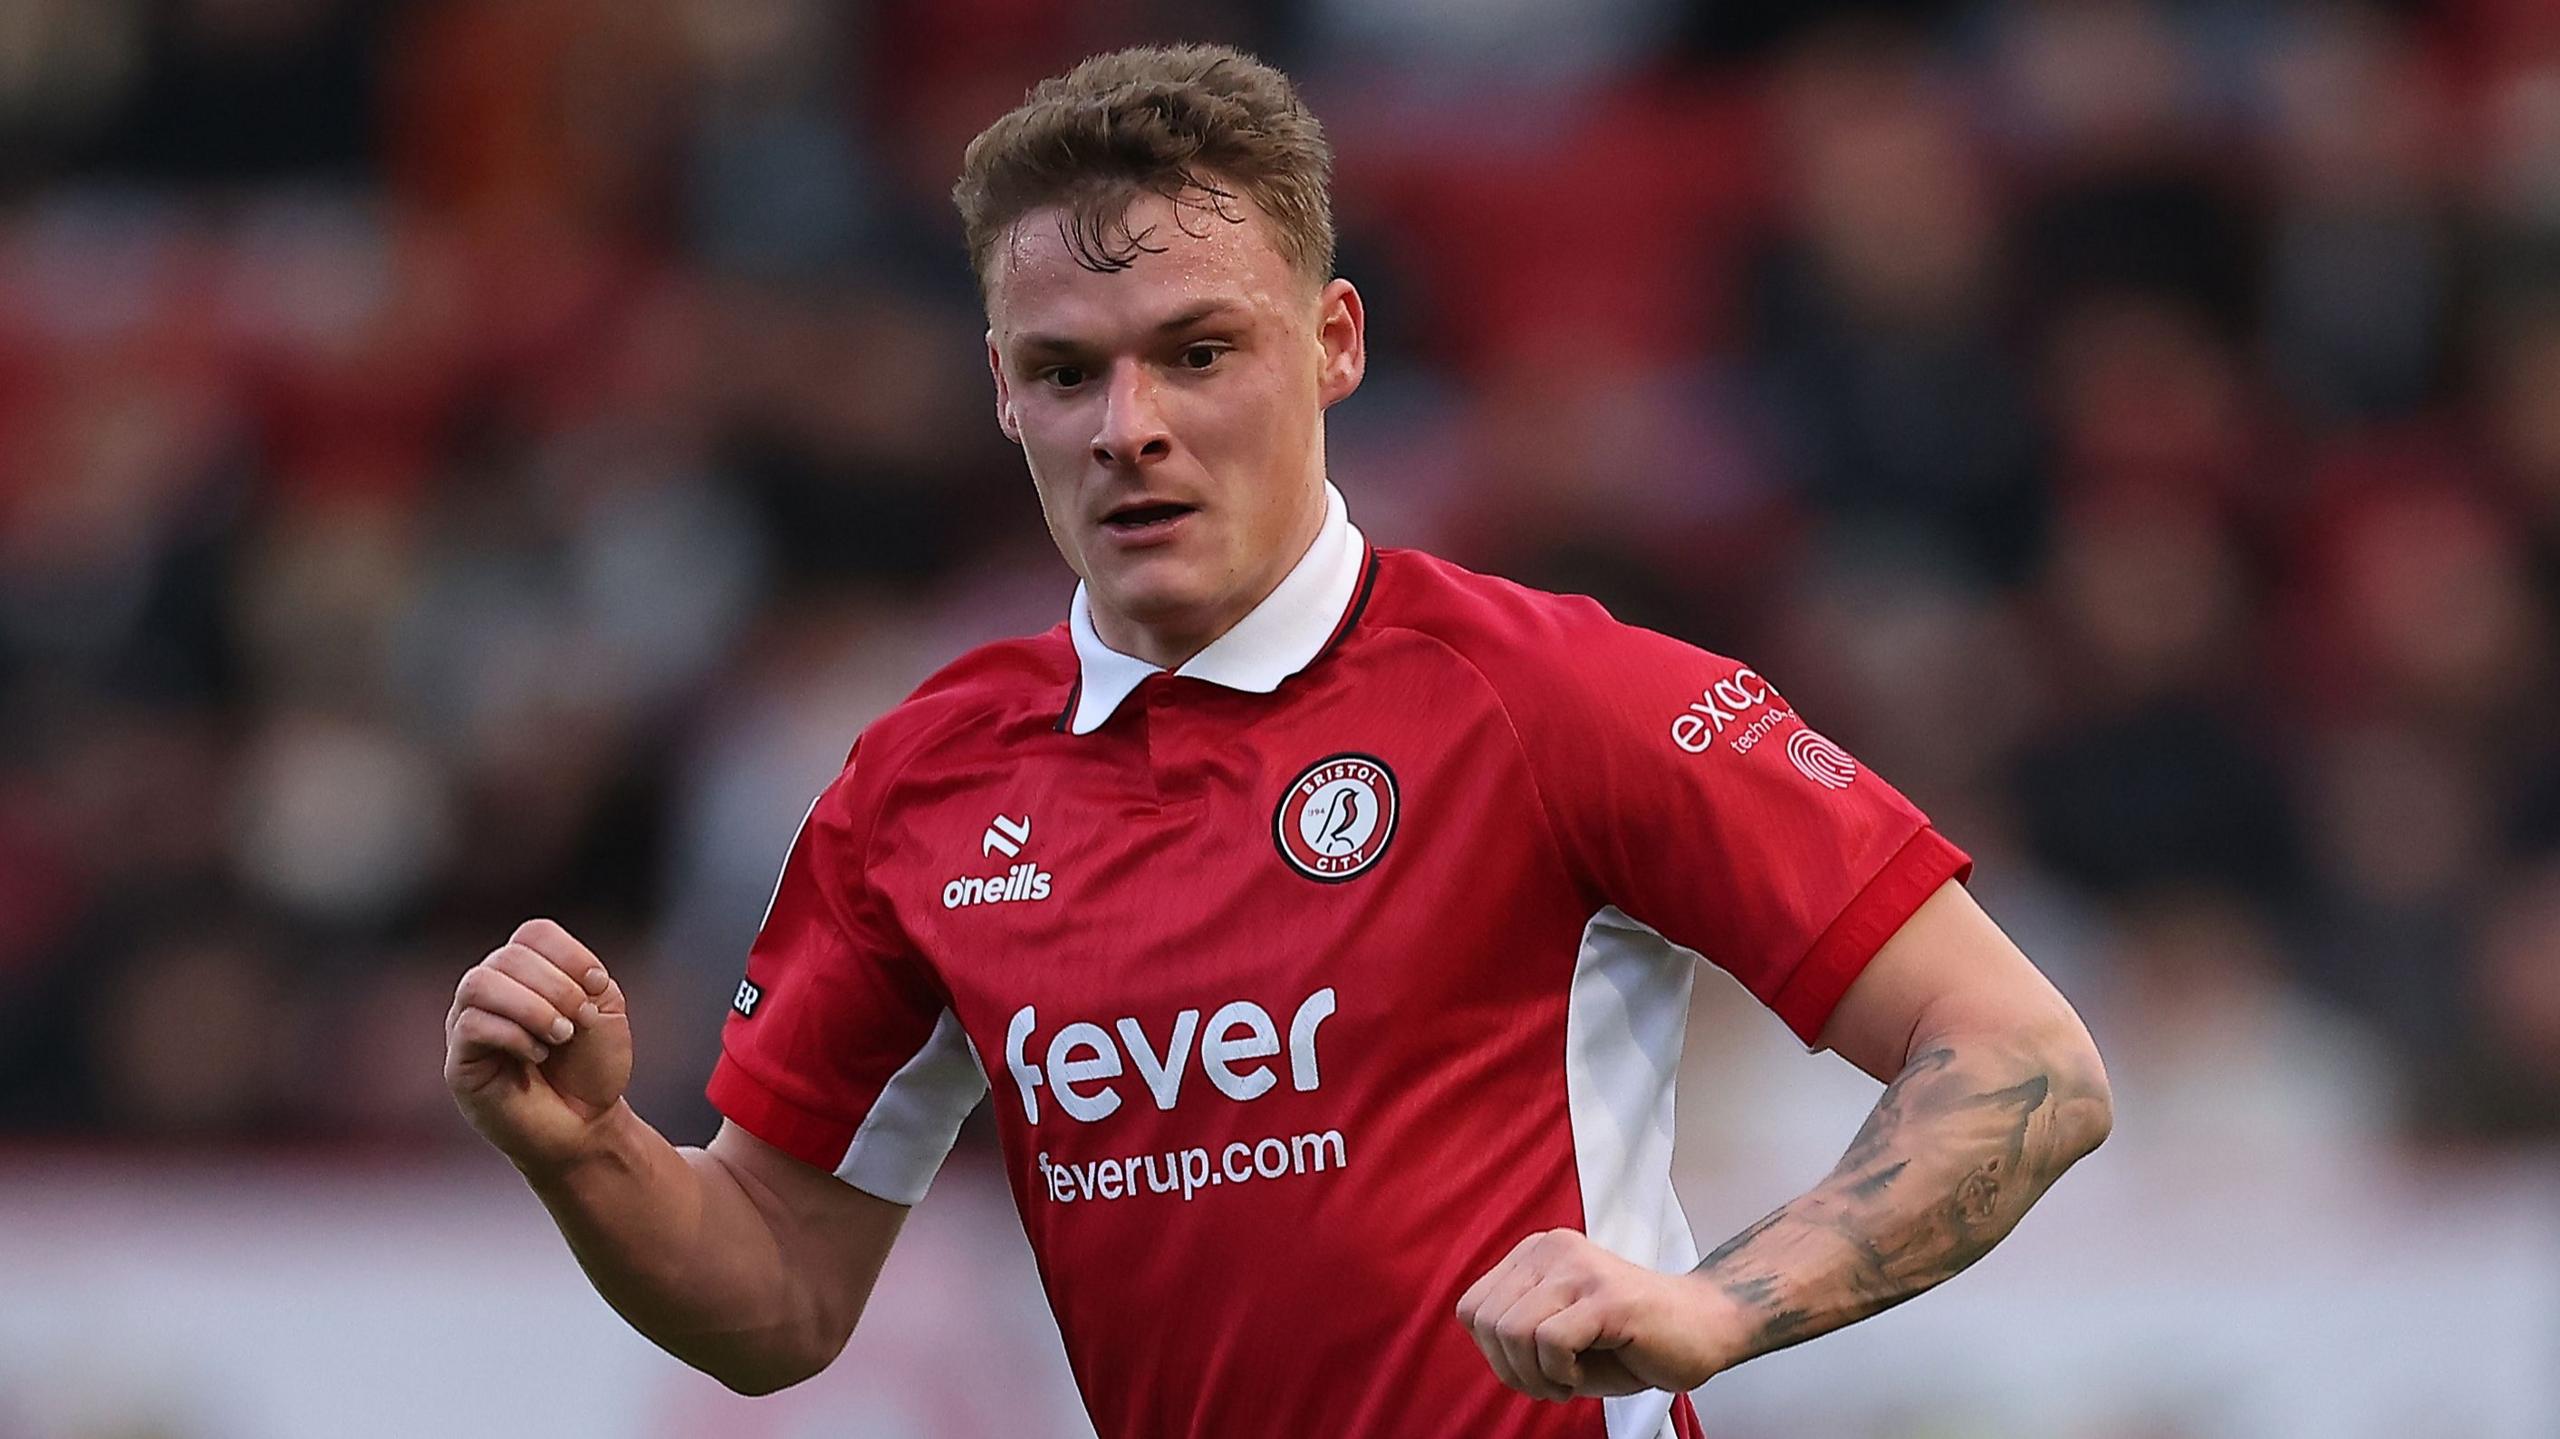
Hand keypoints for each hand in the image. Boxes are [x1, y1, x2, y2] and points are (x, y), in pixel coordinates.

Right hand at [445, 918, 633, 1173]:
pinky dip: (513, 1035)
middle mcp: (492, 990)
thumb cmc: (591, 1068)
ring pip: (479, 983)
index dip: (569, 954)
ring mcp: (468, 1022)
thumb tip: (553, 974)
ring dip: (531, 1007)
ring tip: (560, 1035)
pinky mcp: (458, 1061)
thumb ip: (583, 978)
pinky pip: (470, 1025)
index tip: (598, 986)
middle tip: (578, 1021)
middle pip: (509, 956)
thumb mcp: (605, 1011)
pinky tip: (537, 1056)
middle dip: (556, 987)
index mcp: (528, 971)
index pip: (533, 933)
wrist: (585, 1126)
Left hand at [1455, 1229, 1744, 1402]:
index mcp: (1536, 1253)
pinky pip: (1550, 1341)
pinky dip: (1560, 1374)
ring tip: (1568, 1380)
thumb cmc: (1630, 1339)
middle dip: (1510, 1370)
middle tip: (1550, 1384)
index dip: (1492, 1353)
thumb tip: (1484, 1342)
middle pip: (1486, 1321)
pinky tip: (1584, 1375)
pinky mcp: (1607, 1296)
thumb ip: (1515, 1328)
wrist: (1706, 1328)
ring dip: (1535, 1376)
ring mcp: (1581, 1269)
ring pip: (1513, 1330)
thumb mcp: (1557, 1330)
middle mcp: (1553, 1250)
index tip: (1532, 1369)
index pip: (1472, 1308)